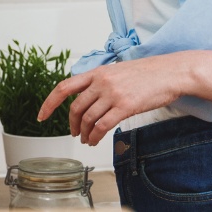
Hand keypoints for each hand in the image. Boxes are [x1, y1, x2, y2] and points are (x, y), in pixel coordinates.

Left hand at [37, 54, 188, 145]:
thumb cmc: (147, 73)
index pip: (64, 87)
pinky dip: (95, 136)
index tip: (41, 116)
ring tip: (87, 140)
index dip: (49, 103)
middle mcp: (101, 82)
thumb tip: (86, 98)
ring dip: (85, 133)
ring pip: (88, 119)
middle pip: (75, 108)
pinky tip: (96, 140)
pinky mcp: (125, 106)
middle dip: (72, 124)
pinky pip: (102, 126)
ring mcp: (112, 94)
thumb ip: (100, 82)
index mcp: (96, 72)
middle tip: (75, 133)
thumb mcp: (117, 71)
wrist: (170, 72)